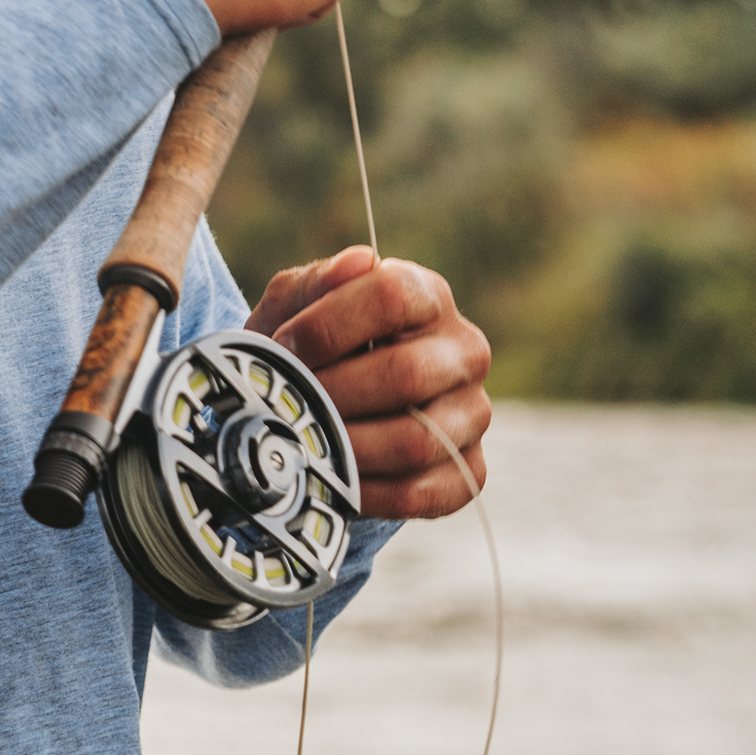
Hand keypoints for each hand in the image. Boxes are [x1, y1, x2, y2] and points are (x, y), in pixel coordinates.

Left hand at [249, 246, 489, 519]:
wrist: (327, 405)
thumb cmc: (309, 344)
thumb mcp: (296, 304)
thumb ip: (317, 283)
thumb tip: (357, 261)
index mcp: (427, 295)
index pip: (391, 295)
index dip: (327, 324)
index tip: (281, 346)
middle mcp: (464, 350)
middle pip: (405, 373)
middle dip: (331, 394)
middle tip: (289, 405)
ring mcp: (474, 413)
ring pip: (416, 439)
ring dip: (345, 446)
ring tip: (304, 442)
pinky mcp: (470, 471)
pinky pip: (421, 491)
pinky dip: (366, 493)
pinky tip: (331, 479)